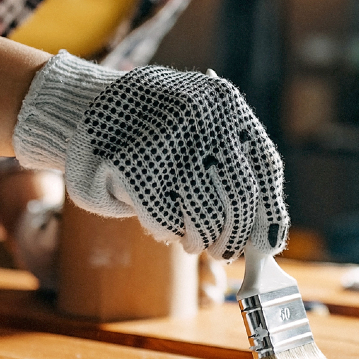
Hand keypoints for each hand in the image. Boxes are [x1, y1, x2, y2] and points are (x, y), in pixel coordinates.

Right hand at [12, 53, 287, 260]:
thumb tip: (266, 233)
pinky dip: (168, 231)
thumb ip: (233, 166)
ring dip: (201, 240)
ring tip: (192, 243)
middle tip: (227, 253)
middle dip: (236, 236)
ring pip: (205, 214)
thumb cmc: (156, 130)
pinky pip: (166, 219)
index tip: (270, 243)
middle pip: (239, 197)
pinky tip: (165, 228)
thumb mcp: (202, 126)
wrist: (88, 107)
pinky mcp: (131, 164)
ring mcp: (167, 139)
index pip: (265, 168)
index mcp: (227, 105)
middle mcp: (203, 116)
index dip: (271, 212)